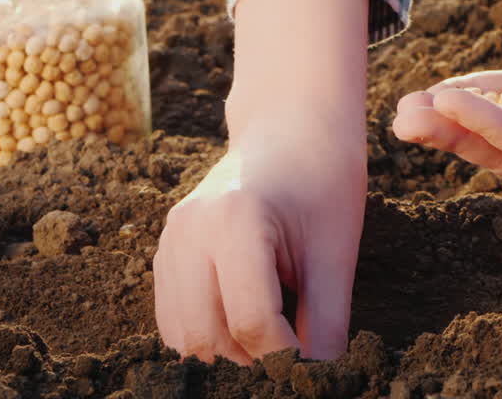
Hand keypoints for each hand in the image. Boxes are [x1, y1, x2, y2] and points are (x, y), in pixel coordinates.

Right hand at [153, 119, 365, 363]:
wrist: (291, 129)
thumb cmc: (323, 181)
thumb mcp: (336, 252)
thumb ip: (328, 322)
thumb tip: (321, 381)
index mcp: (235, 221)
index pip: (252, 322)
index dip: (287, 356)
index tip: (313, 359)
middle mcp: (190, 228)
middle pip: (206, 335)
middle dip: (251, 358)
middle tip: (291, 349)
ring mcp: (170, 237)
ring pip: (182, 334)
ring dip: (225, 351)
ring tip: (269, 333)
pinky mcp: (164, 248)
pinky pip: (171, 317)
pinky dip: (204, 333)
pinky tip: (242, 318)